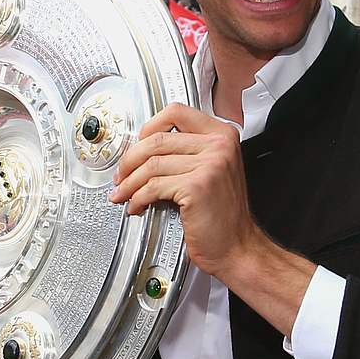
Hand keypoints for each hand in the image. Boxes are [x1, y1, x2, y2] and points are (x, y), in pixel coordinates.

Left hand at [109, 102, 261, 278]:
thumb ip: (189, 152)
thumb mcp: (214, 171)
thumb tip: (147, 147)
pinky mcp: (197, 186)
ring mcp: (210, 164)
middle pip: (158, 139)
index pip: (176, 112)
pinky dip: (137, 197)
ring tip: (123, 193)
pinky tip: (136, 205)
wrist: (237, 246)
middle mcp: (219, 146)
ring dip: (129, 182)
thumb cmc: (223, 215)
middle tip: (121, 174)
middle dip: (130, 159)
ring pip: (151, 164)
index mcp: (223, 136)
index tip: (137, 142)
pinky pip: (153, 186)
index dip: (150, 126)